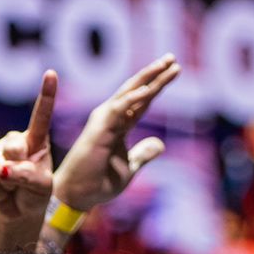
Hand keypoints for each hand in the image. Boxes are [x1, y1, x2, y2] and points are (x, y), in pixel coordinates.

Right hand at [0, 70, 56, 223]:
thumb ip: (29, 176)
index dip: (46, 95)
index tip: (51, 73)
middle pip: (14, 148)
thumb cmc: (36, 195)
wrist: (19, 212)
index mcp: (37, 140)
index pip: (41, 115)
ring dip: (8, 185)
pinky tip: (2, 192)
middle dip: (18, 167)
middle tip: (23, 181)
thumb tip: (4, 170)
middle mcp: (16, 140)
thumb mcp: (42, 187)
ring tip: (13, 188)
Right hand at [52, 55, 177, 210]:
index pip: (143, 101)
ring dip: (148, 78)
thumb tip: (160, 144)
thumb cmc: (99, 182)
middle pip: (138, 90)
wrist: (79, 195)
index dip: (158, 85)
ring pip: (130, 93)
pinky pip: (119, 109)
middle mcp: (111, 117)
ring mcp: (104, 120)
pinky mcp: (99, 128)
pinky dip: (134, 98)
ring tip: (166, 64)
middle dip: (155, 74)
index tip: (175, 70)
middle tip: (172, 58)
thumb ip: (143, 154)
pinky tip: (149, 89)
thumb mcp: (130, 167)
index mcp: (119, 125)